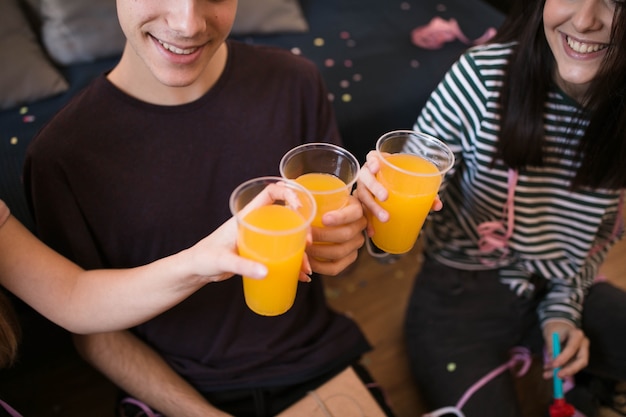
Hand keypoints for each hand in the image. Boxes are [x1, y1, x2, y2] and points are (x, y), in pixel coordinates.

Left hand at [188, 183, 312, 283]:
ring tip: (306, 269)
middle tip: (309, 244)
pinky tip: (300, 276)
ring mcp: (260, 239)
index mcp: (247, 215)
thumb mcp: (223, 260)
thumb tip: (266, 271)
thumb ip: (243, 266)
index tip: (300, 208)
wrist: (195, 271)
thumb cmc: (203, 258)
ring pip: (287, 238)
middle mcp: (256, 223)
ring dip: (300, 251)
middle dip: (302, 229)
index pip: (271, 193)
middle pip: (286, 217)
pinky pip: (282, 255)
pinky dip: (292, 264)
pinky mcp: (260, 253)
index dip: (288, 193)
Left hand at [306, 195, 366, 275]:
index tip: (324, 219)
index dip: (340, 217)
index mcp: (356, 208)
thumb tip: (296, 206)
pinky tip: (307, 260)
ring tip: (303, 247)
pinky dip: (319, 266)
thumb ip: (311, 201)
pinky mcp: (349, 258)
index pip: (354, 213)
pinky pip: (335, 267)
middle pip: (346, 234)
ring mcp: (356, 244)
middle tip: (305, 235)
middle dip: (322, 236)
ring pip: (339, 252)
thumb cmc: (322, 204)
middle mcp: (359, 226)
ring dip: (318, 251)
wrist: (330, 215)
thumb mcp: (320, 197)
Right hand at [355, 151, 441, 236]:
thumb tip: (437, 205)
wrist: (388, 191)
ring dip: (372, 207)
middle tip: (386, 197)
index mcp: (379, 164)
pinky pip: (360, 211)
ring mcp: (362, 188)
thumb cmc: (400, 183)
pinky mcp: (360, 203)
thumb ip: (424, 191)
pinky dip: (367, 222)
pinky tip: (372, 231)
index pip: (372, 157)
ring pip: (362, 195)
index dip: (373, 161)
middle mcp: (367, 175)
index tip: (378, 167)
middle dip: (375, 186)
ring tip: (385, 218)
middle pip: (366, 177)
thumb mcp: (411, 182)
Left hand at [542, 321, 589, 379]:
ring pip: (576, 366)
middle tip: (557, 375)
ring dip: (562, 372)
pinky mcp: (577, 358)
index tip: (554, 365)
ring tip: (547, 375)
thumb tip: (551, 362)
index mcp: (577, 335)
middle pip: (581, 360)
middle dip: (569, 370)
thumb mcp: (550, 335)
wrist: (559, 326)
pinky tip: (549, 373)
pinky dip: (560, 370)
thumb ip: (551, 348)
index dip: (564, 358)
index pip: (572, 348)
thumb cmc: (555, 329)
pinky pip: (571, 366)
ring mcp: (582, 352)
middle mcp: (583, 344)